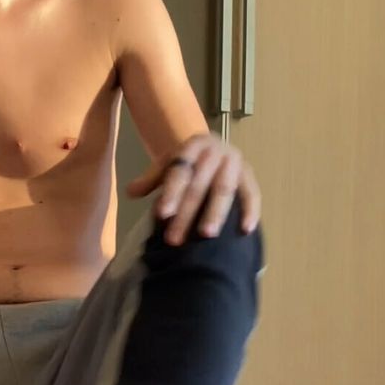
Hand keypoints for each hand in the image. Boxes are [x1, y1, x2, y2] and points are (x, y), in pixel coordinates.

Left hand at [126, 132, 260, 246]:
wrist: (213, 148)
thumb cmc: (187, 163)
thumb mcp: (167, 165)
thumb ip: (150, 179)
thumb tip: (131, 192)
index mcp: (193, 145)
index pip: (180, 170)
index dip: (171, 192)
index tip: (161, 215)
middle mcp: (216, 151)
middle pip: (200, 183)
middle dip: (187, 212)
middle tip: (174, 239)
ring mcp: (235, 162)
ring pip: (225, 189)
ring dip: (216, 213)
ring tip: (206, 235)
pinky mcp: (250, 176)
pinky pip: (253, 193)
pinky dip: (251, 211)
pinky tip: (245, 230)